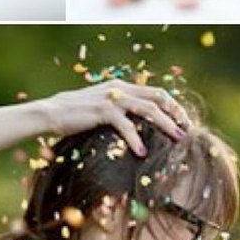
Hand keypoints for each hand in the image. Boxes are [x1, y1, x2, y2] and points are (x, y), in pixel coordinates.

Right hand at [44, 82, 188, 153]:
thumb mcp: (101, 110)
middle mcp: (120, 88)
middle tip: (188, 130)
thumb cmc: (75, 116)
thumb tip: (136, 127)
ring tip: (178, 139)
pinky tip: (142, 153)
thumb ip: (119, 113)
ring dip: (166, 124)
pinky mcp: (103, 111)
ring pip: (149, 109)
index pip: (156, 92)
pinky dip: (136, 140)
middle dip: (177, 113)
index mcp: (122, 86)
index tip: (184, 122)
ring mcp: (112, 98)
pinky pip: (126, 125)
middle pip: (158, 97)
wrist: (51, 113)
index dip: (173, 106)